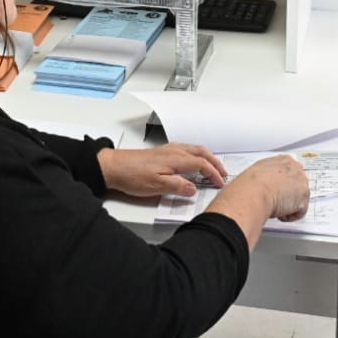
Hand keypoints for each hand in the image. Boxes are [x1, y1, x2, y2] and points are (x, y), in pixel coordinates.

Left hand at [97, 143, 227, 197]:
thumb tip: (193, 188)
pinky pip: (186, 149)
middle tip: (223, 173)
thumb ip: (177, 186)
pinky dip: (197, 154)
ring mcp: (168, 150)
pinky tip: (193, 162)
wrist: (114, 166)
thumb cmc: (132, 175)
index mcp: (176, 159)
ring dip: (207, 157)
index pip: (202, 165)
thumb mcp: (156, 186)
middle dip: (215, 162)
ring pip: (195, 149)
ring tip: (213, 167)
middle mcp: (174, 151)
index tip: (220, 183)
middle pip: (202, 153)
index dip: (214, 174)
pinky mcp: (162, 152)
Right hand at [237, 154, 310, 221]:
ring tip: (276, 208)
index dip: (284, 184)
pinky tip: (280, 214)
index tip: (280, 191)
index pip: (291, 172)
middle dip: (289, 194)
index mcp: (285, 160)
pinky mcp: (303, 199)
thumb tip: (267, 180)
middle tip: (278, 201)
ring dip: (289, 205)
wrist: (254, 192)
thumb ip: (269, 173)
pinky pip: (300, 212)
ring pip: (299, 198)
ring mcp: (302, 183)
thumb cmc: (251, 183)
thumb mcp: (258, 170)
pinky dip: (290, 216)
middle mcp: (296, 169)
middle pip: (298, 185)